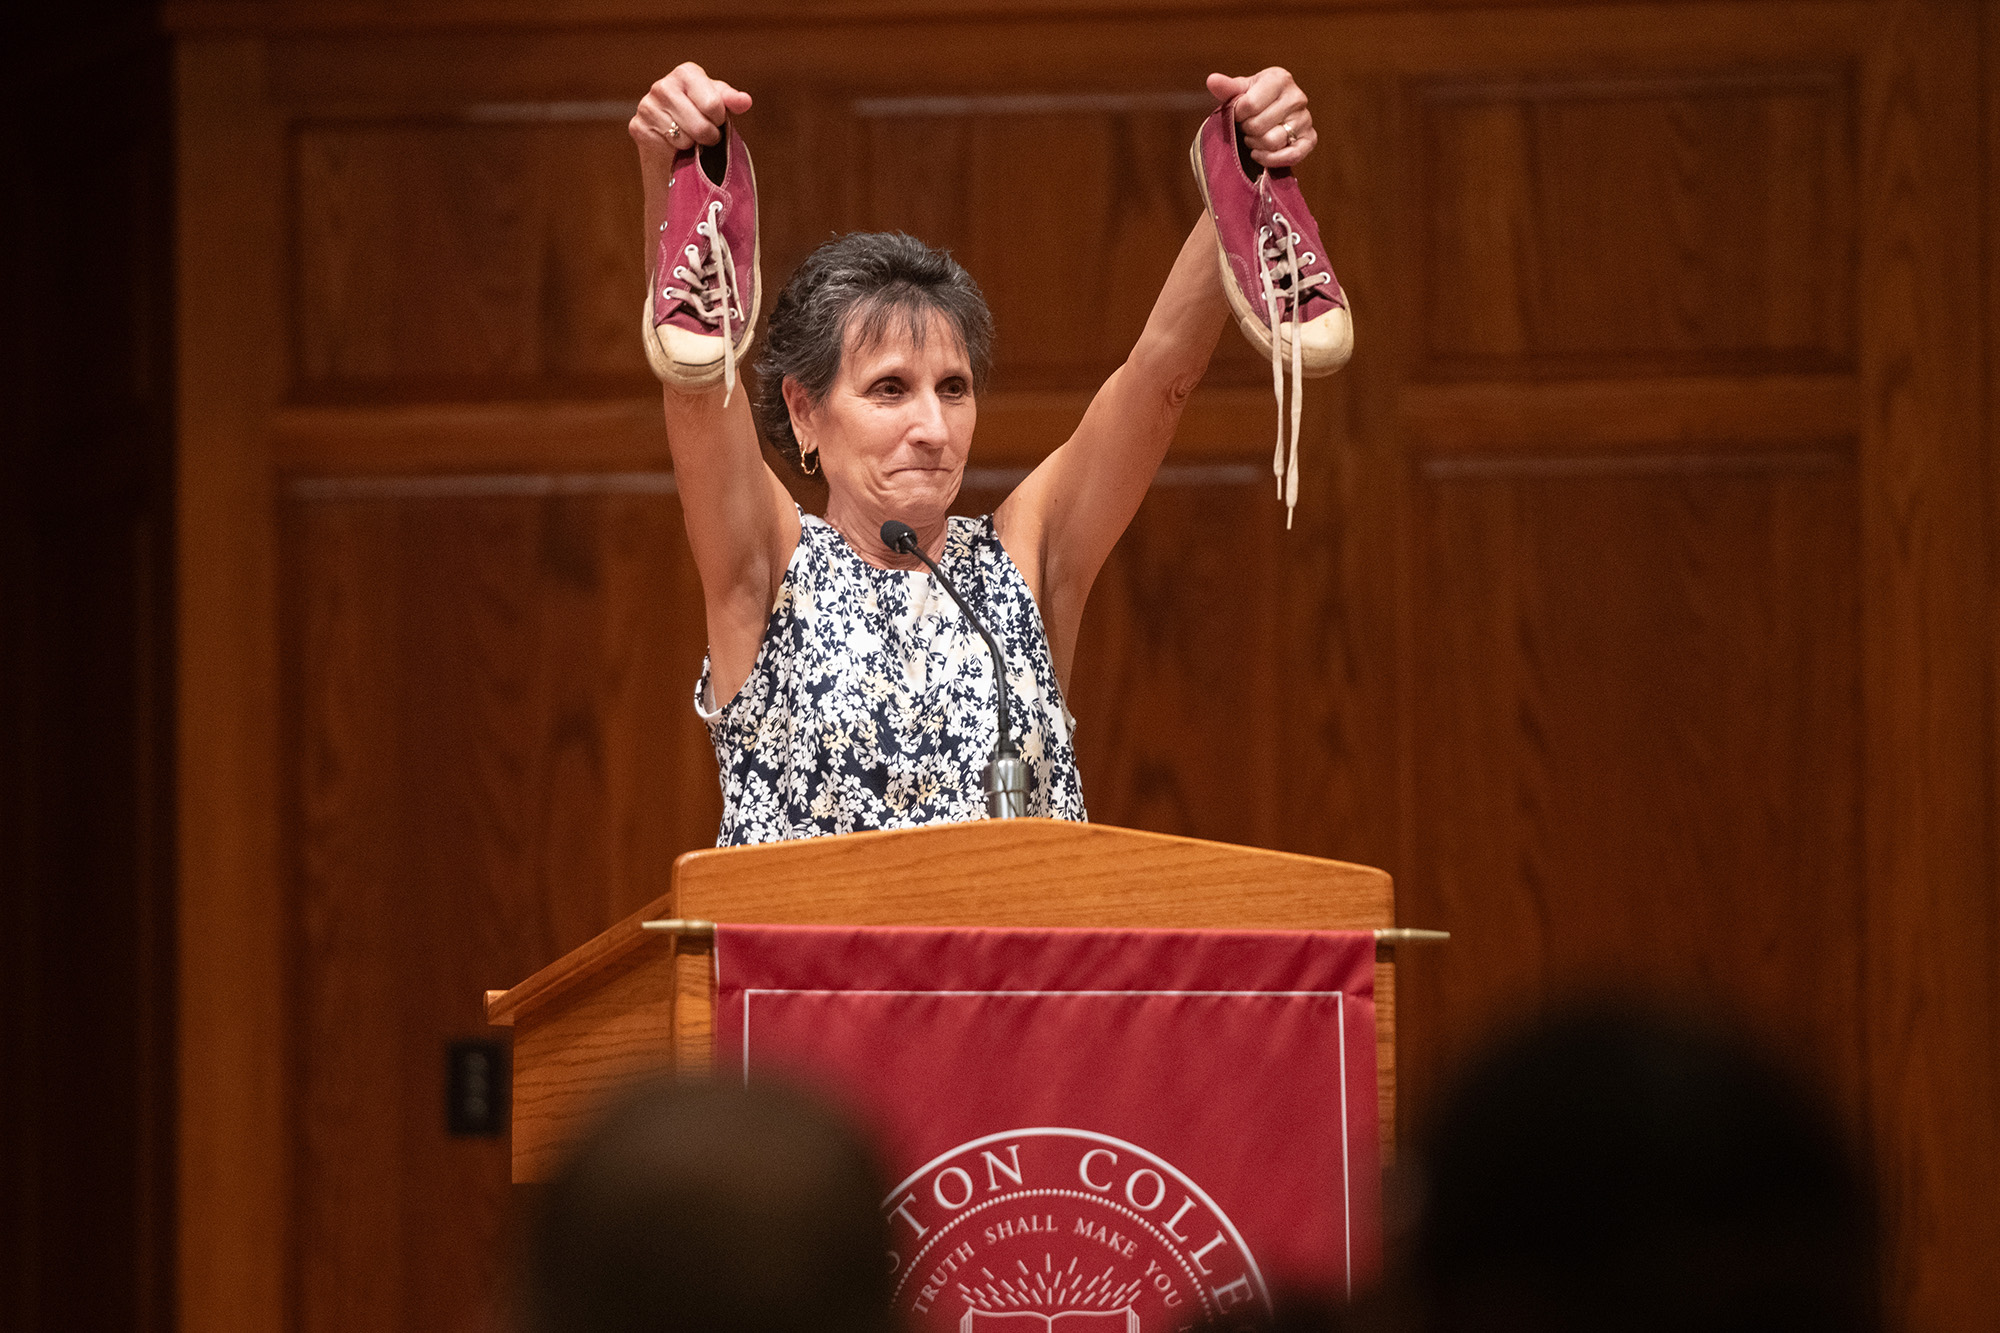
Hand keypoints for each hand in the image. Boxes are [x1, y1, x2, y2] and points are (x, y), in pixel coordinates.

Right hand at [630, 62, 752, 158]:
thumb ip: (732, 101)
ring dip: (693, 144)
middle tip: (705, 134)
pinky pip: (669, 146)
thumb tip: (745, 101)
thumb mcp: (719, 105)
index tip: (716, 119)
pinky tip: (674, 142)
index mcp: (686, 73)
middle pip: (700, 125)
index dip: (719, 119)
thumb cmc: (700, 116)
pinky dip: (677, 149)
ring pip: (685, 138)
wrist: (674, 138)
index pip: (713, 104)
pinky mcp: (638, 126)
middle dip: (709, 136)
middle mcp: (663, 85)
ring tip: (689, 137)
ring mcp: (647, 105)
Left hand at [1205, 68, 1313, 168]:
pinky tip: (1259, 154)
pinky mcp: (1310, 139)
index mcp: (1280, 79)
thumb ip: (1226, 88)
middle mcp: (1297, 97)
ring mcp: (1305, 119)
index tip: (1239, 113)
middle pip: (1259, 126)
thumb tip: (1212, 80)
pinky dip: (1271, 160)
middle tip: (1246, 127)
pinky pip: (1291, 156)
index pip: (1249, 106)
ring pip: (1272, 142)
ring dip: (1256, 145)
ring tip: (1253, 138)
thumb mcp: (1239, 91)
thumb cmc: (1253, 100)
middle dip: (1246, 130)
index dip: (1237, 114)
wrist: (1270, 113)